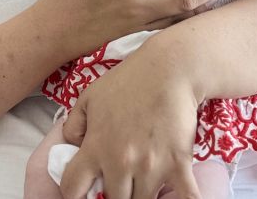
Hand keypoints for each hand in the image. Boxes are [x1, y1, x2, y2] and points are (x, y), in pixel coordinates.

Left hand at [58, 46, 202, 198]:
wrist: (169, 69)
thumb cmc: (128, 80)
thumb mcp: (89, 97)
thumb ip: (73, 125)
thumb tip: (71, 146)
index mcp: (96, 147)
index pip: (73, 187)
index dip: (75, 195)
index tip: (83, 194)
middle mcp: (120, 162)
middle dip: (115, 196)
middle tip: (122, 185)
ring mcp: (150, 166)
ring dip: (143, 196)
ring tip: (145, 185)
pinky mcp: (178, 164)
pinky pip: (186, 197)